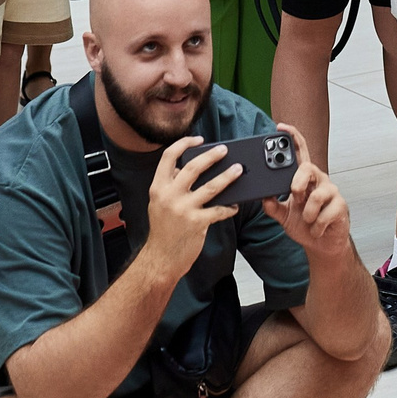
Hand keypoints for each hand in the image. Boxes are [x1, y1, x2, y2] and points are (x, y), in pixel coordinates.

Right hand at [146, 134, 241, 274]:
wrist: (161, 259)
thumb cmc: (162, 231)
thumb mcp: (158, 203)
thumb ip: (170, 185)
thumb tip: (187, 167)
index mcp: (158, 187)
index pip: (168, 157)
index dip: (184, 144)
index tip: (198, 139)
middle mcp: (169, 196)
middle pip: (194, 167)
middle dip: (212, 156)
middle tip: (224, 150)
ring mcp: (183, 209)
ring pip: (211, 186)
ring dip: (227, 176)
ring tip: (238, 170)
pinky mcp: (197, 223)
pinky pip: (219, 210)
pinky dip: (229, 207)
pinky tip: (235, 205)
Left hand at [261, 127, 353, 260]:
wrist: (323, 244)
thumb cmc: (305, 225)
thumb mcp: (283, 216)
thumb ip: (272, 206)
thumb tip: (263, 197)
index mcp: (304, 178)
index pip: (300, 152)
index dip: (292, 137)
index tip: (281, 127)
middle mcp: (319, 180)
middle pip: (308, 168)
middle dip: (298, 183)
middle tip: (295, 196)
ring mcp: (331, 192)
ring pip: (315, 196)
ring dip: (306, 213)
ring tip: (307, 220)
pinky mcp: (340, 206)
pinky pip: (324, 214)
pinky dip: (315, 226)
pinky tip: (316, 229)